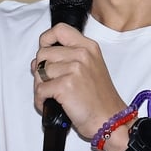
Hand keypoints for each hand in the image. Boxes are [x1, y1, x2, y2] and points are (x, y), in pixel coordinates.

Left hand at [31, 23, 127, 137]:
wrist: (111, 121)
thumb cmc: (100, 100)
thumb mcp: (91, 68)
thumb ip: (67, 58)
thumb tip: (38, 61)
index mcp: (88, 47)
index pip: (59, 30)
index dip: (46, 39)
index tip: (44, 50)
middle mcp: (82, 54)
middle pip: (43, 53)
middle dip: (41, 69)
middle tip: (49, 82)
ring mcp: (74, 69)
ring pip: (39, 72)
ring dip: (40, 86)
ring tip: (52, 95)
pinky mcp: (65, 85)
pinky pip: (40, 89)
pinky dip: (40, 100)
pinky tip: (50, 104)